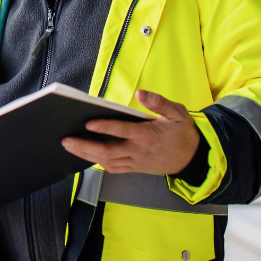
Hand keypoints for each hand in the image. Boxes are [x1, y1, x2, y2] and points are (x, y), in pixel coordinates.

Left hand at [61, 89, 200, 174]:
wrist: (194, 158)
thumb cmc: (182, 132)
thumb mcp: (178, 112)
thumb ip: (159, 102)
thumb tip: (141, 93)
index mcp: (147, 135)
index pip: (122, 131)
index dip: (104, 127)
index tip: (88, 122)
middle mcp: (139, 151)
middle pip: (108, 151)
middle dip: (85, 146)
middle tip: (66, 140)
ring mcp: (136, 162)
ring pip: (107, 161)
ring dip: (86, 155)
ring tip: (68, 146)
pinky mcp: (135, 167)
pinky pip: (114, 167)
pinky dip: (97, 162)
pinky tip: (85, 155)